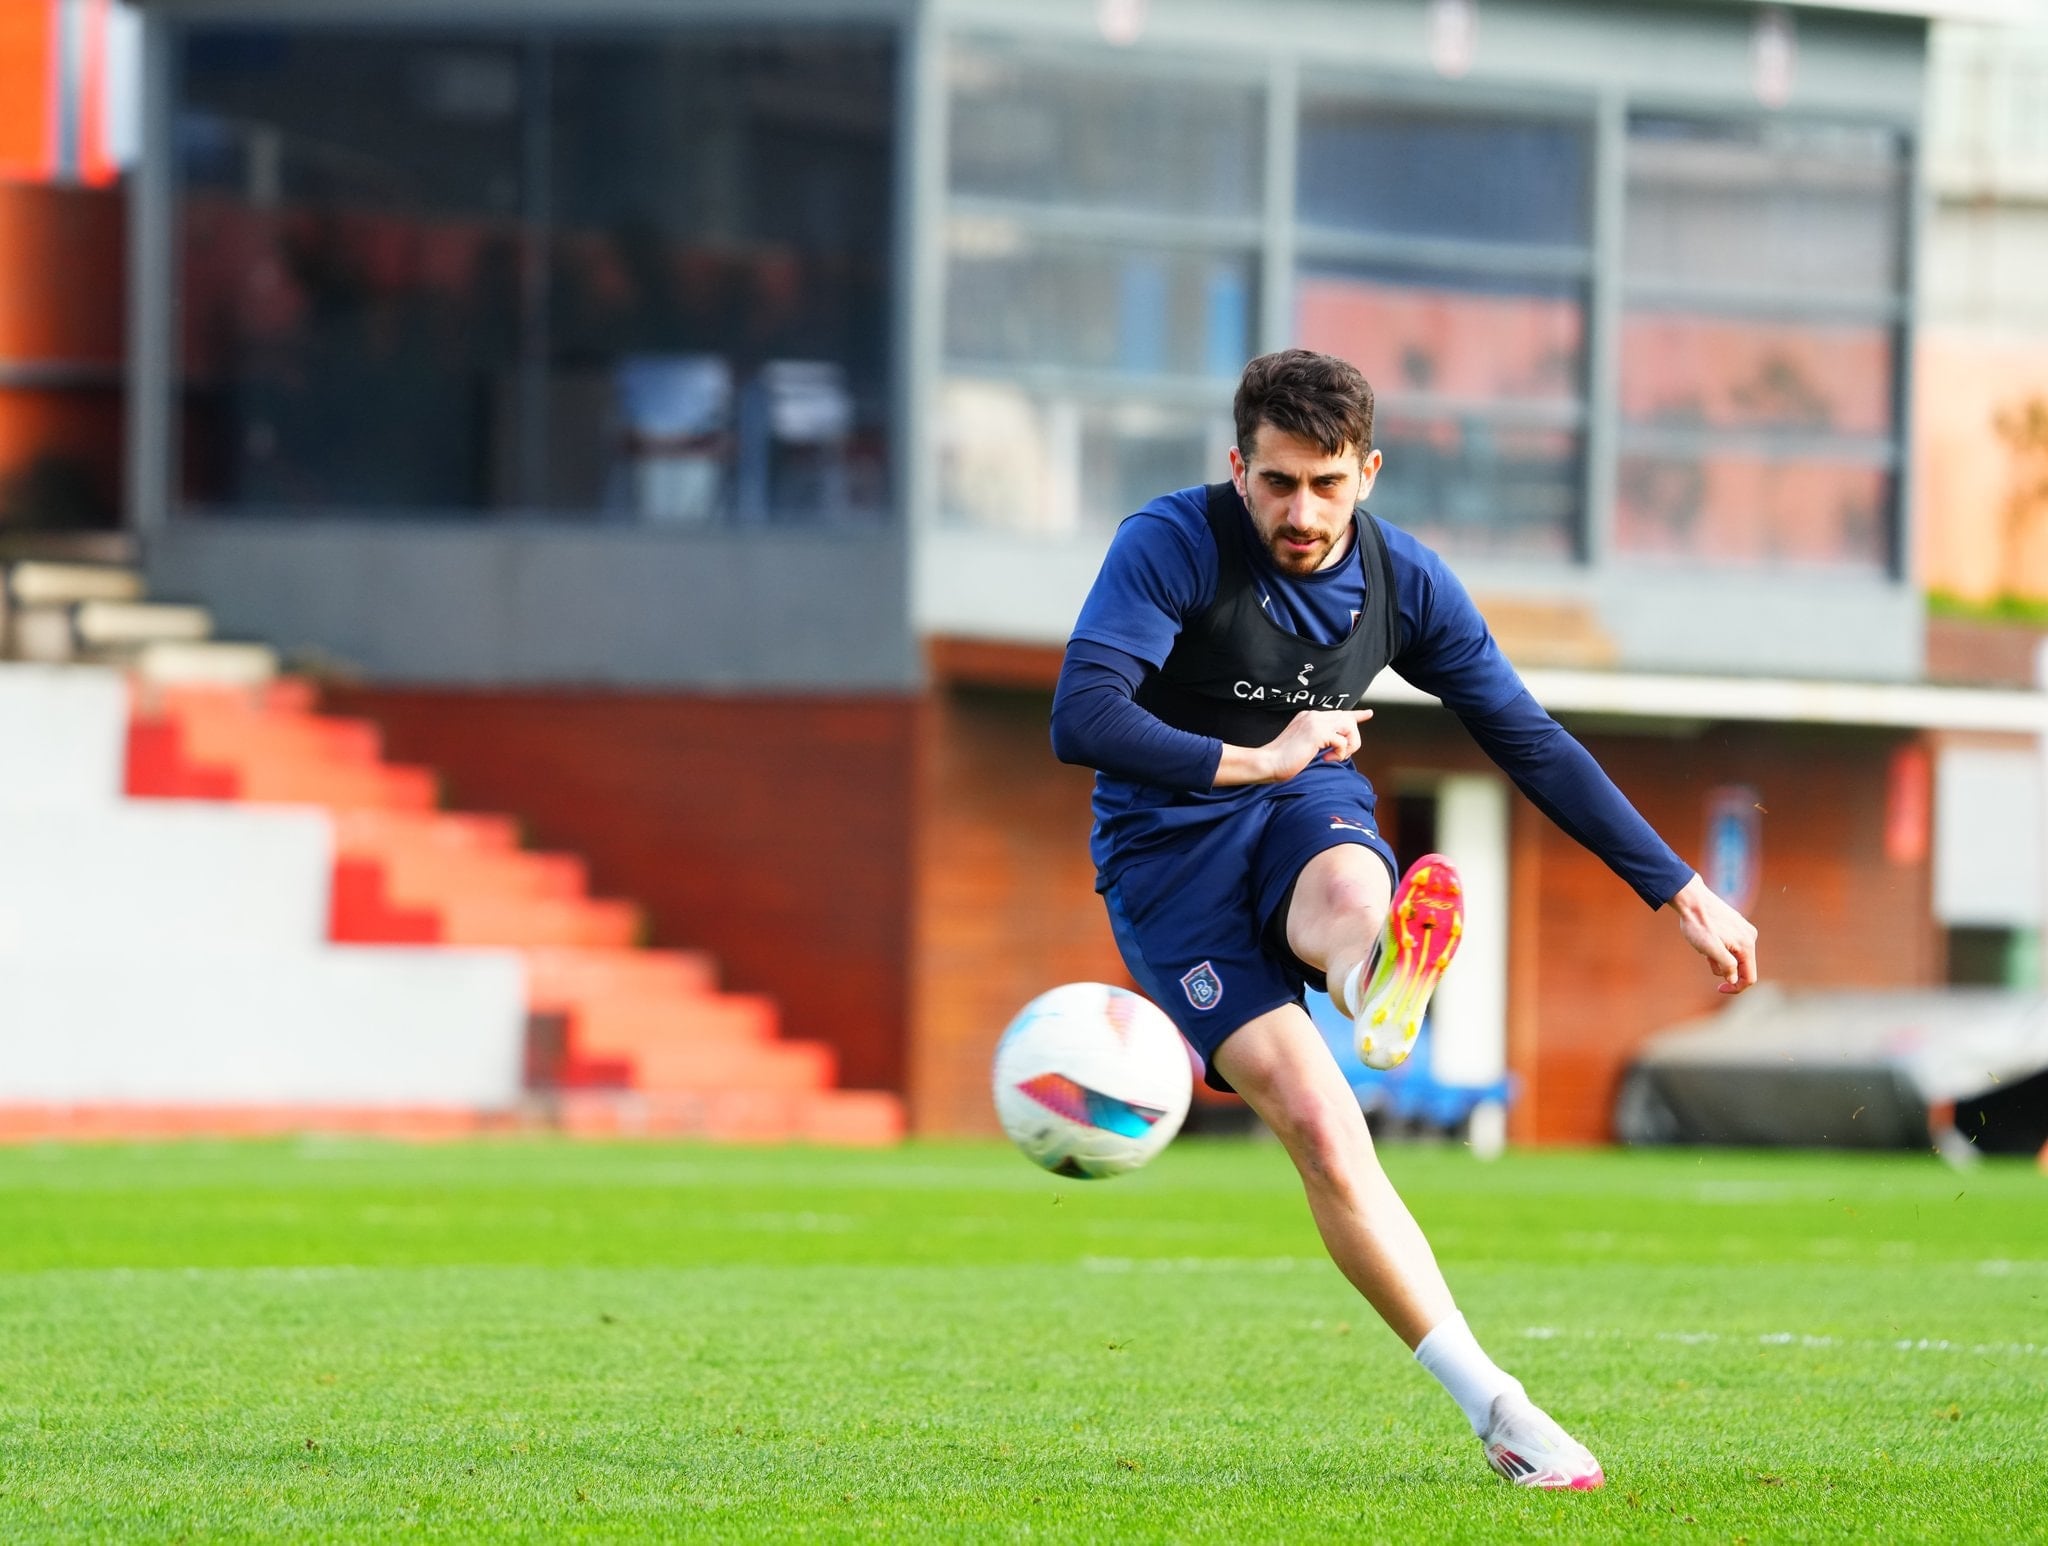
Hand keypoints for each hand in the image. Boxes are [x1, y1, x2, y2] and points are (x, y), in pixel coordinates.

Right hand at [1253, 708, 1374, 782]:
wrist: (1268, 763)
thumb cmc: (1283, 761)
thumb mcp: (1304, 746)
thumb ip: (1319, 741)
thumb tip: (1337, 746)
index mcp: (1308, 717)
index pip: (1338, 713)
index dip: (1355, 714)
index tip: (1368, 714)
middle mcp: (1312, 715)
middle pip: (1348, 719)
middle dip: (1353, 739)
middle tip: (1342, 755)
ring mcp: (1314, 722)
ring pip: (1349, 726)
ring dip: (1349, 744)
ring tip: (1336, 756)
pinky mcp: (1316, 733)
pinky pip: (1342, 741)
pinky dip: (1339, 753)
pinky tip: (1326, 759)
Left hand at [1666, 873, 1758, 993]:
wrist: (1691, 899)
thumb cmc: (1698, 924)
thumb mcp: (1710, 949)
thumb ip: (1726, 965)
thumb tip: (1734, 979)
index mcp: (1747, 945)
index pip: (1750, 977)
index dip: (1736, 987)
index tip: (1719, 988)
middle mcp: (1750, 937)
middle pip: (1741, 967)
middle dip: (1723, 968)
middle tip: (1706, 956)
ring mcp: (1743, 930)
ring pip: (1734, 957)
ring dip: (1718, 958)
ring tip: (1704, 945)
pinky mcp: (1736, 926)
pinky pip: (1730, 946)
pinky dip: (1718, 948)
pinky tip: (1706, 938)